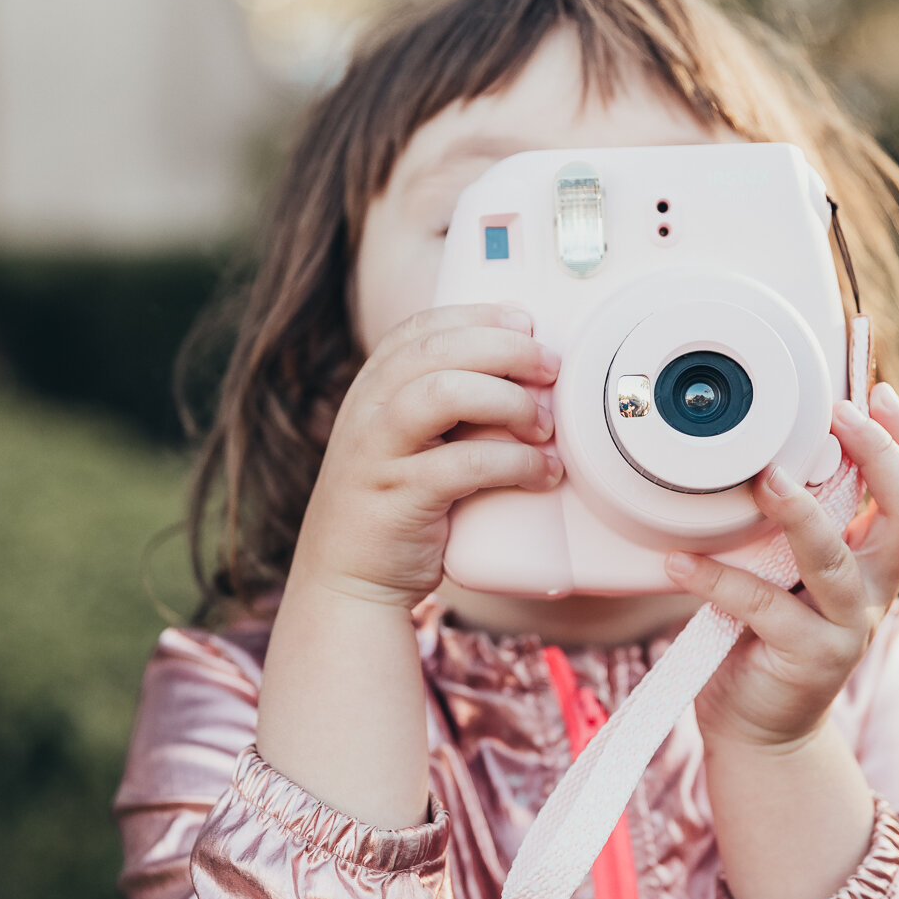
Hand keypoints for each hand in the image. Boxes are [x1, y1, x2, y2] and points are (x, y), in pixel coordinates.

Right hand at [292, 303, 562, 610]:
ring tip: (546, 425)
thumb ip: (449, 409)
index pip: (422, 327)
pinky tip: (542, 472)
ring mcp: (378, 453)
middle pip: (438, 349)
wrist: (347, 582)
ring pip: (442, 393)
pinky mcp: (399, 498)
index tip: (526, 322)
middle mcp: (368, 411)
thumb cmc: (397, 508)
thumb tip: (531, 379)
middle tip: (552, 368)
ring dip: (507, 400)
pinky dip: (514, 462)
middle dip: (505, 349)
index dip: (478, 316)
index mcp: (371, 388)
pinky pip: (464, 463)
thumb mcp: (411, 444)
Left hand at [664, 383, 898, 751]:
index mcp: (874, 562)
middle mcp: (872, 592)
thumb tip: (764, 452)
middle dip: (881, 458)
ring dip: (799, 515)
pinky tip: (678, 562)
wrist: (761, 730)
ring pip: (832, 562)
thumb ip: (792, 526)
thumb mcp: (789, 572)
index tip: (874, 392)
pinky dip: (715, 579)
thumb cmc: (766, 638)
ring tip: (765, 479)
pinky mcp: (805, 658)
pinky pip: (759, 607)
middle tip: (841, 415)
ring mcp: (844, 628)